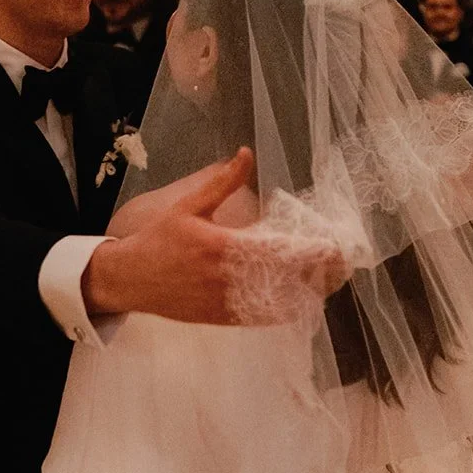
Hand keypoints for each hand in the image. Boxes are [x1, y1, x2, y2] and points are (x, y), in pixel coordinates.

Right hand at [84, 149, 347, 324]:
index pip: (278, 251)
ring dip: (307, 293)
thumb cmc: (159, 240)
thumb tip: (245, 153)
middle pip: (286, 280)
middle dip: (318, 273)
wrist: (130, 280)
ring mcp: (227, 303)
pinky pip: (262, 318)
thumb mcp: (187, 206)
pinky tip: (303, 299)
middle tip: (343, 263)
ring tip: (330, 280)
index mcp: (221, 246)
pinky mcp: (224, 318)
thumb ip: (221, 182)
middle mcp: (228, 278)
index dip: (310, 252)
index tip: (333, 245)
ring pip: (278, 303)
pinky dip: (286, 310)